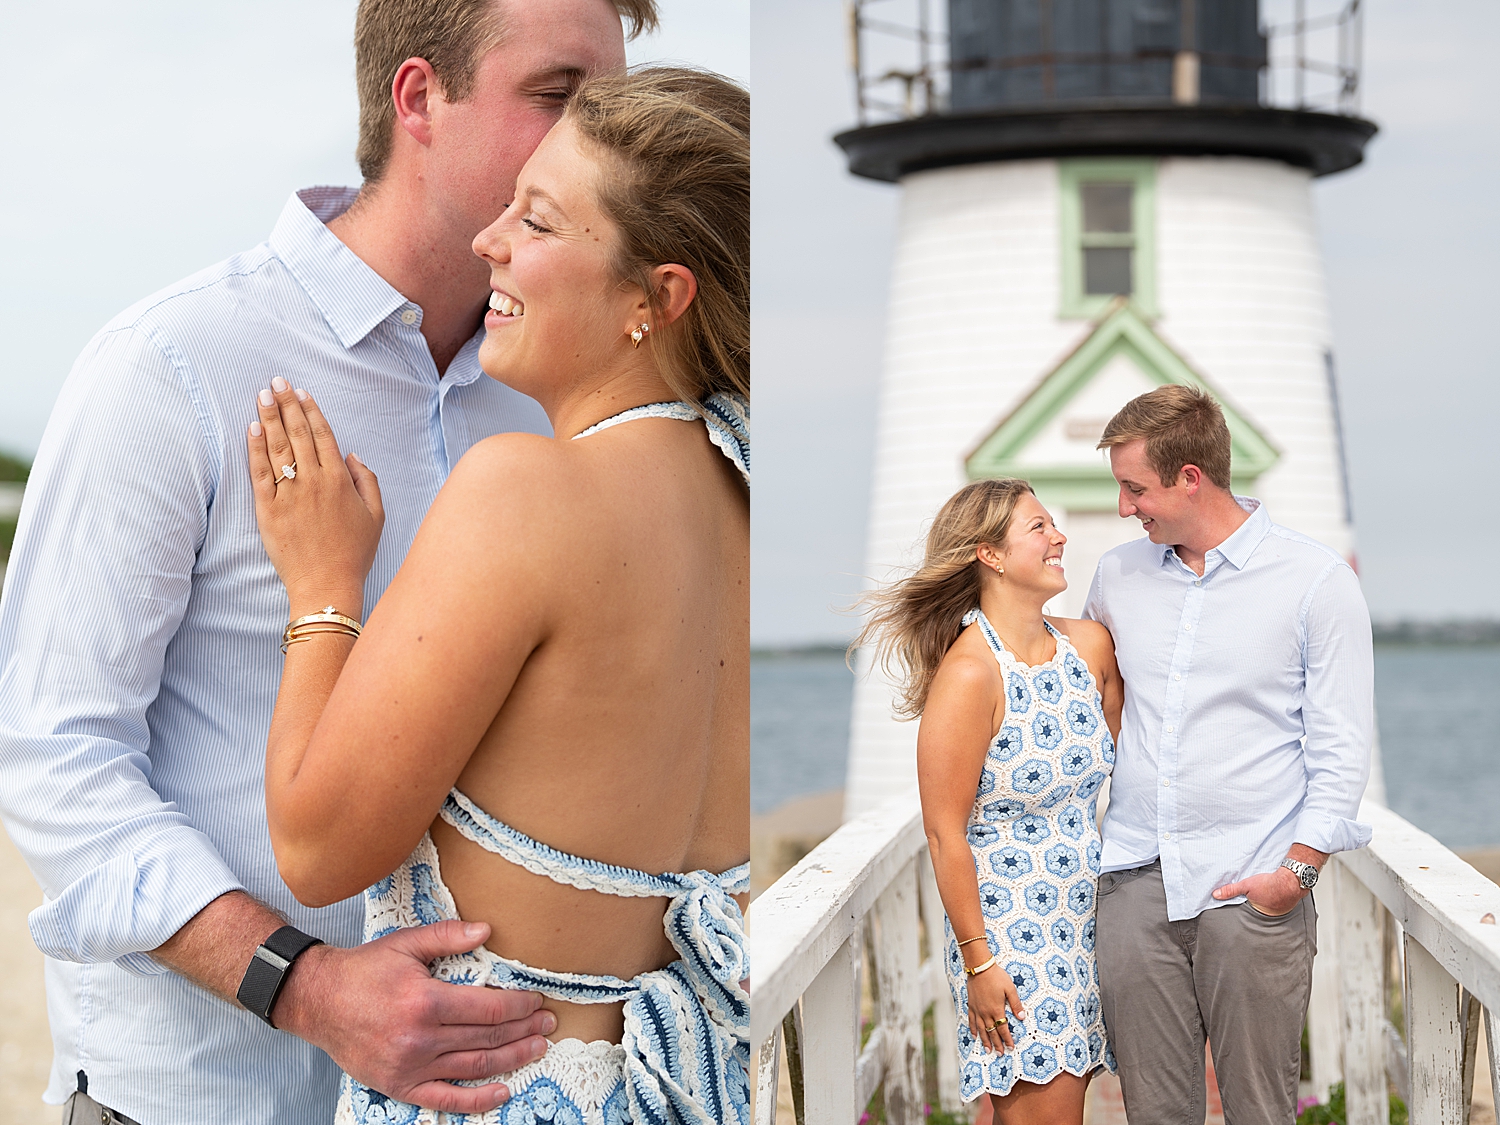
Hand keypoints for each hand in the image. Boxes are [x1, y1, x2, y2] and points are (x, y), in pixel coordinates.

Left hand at [248, 377, 382, 612]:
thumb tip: (351, 454)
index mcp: (340, 481)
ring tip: (262, 396)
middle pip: (298, 434)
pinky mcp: (269, 510)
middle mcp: (314, 482)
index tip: (302, 393)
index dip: (312, 412)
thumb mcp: (376, 515)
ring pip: (278, 447)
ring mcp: (289, 495)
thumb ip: (368, 480)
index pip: (323, 436)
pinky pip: (260, 473)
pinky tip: (253, 429)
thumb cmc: (354, 553)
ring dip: (269, 418)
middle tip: (277, 382)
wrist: (326, 585)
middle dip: (287, 404)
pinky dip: (256, 449)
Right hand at [274, 920, 555, 1112]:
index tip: (538, 1002)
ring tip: (538, 1049)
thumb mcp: (406, 943)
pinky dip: (476, 1099)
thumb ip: (448, 936)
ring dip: (512, 1059)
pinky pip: (445, 1098)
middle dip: (524, 1030)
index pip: (488, 1008)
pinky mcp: (399, 1086)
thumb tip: (487, 930)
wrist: (318, 1002)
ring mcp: (410, 1067)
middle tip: (548, 1024)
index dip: (519, 1006)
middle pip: (487, 1037)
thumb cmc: (364, 970)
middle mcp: (420, 1038)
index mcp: (425, 1001)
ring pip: (474, 1066)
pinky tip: (502, 1092)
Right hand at [967, 962, 1024, 1053]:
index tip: (1011, 1047)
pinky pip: (971, 1020)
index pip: (1003, 1029)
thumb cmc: (996, 976)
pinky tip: (975, 1035)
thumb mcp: (1010, 989)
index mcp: (996, 1009)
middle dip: (997, 1044)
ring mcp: (977, 1009)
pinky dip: (973, 1029)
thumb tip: (1022, 1018)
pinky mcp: (971, 1005)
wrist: (979, 967)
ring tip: (988, 1050)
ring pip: (981, 1029)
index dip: (1007, 1039)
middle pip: (992, 1032)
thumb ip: (1016, 1004)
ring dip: (985, 1041)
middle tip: (1000, 1054)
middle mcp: (985, 1012)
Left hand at [1212, 866, 1303, 916]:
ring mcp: (1282, 909)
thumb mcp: (1246, 885)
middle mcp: (1272, 914)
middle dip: (1260, 905)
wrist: (1291, 880)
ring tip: (1268, 894)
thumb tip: (1215, 895)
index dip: (1248, 907)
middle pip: (1262, 910)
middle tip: (1259, 897)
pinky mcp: (1290, 903)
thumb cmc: (1269, 883)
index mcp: (1260, 911)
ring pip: (1273, 907)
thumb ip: (1230, 890)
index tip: (1247, 903)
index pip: (1250, 912)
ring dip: (1271, 902)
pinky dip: (1279, 898)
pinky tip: (1278, 892)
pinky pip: (1283, 902)